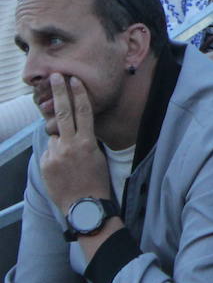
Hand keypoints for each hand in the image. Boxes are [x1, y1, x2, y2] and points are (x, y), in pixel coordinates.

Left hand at [38, 75, 113, 213]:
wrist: (84, 205)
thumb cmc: (97, 181)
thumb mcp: (97, 156)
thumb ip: (84, 140)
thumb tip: (72, 131)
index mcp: (87, 142)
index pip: (83, 112)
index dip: (79, 94)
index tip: (73, 80)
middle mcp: (69, 145)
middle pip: (63, 113)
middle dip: (59, 93)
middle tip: (55, 76)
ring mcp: (55, 155)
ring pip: (55, 136)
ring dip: (60, 141)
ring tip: (70, 160)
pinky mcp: (45, 165)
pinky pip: (49, 152)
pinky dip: (55, 156)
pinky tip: (63, 170)